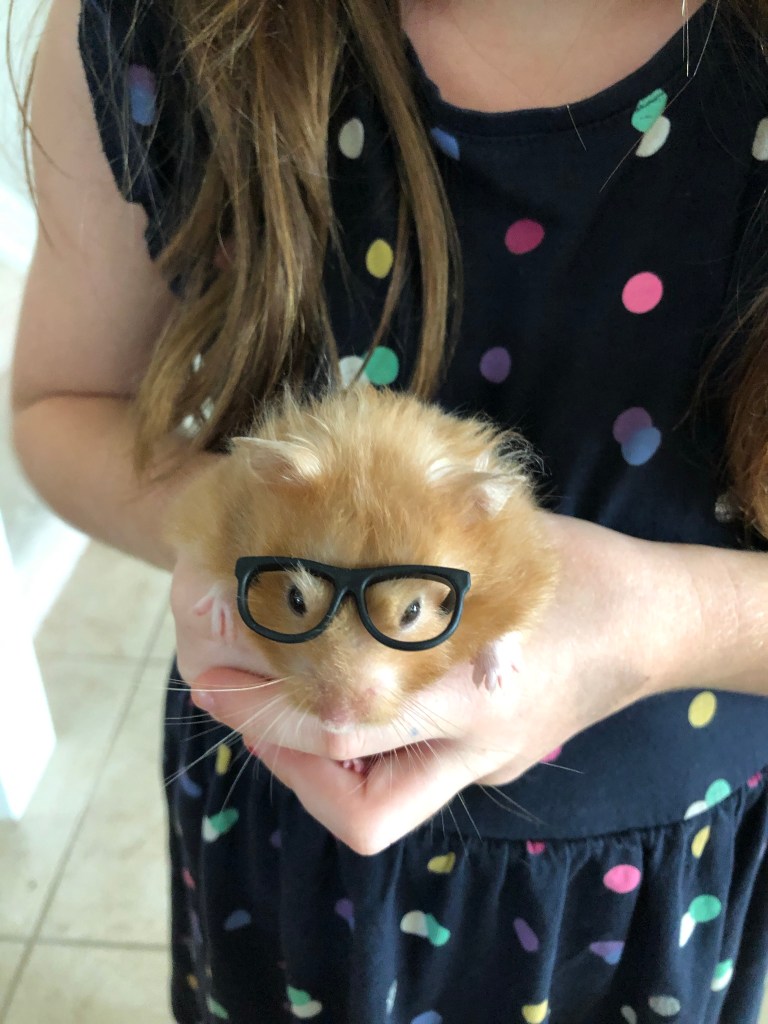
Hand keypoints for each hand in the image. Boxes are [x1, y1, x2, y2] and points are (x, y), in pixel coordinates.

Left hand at [173, 514, 688, 854]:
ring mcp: (481, 771)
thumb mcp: (490, 543)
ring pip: (372, 810)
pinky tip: (327, 689)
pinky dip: (345, 745)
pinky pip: (396, 778)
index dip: (262, 696)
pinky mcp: (485, 768)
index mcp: (475, 694)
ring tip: (262, 690)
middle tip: (218, 681)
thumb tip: (303, 519)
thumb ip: (403, 547)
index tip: (210, 642)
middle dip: (270, 746)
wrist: (658, 625)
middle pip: (354, 802)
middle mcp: (474, 754)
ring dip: (303, 758)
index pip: (340, 725)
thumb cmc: (578, 570)